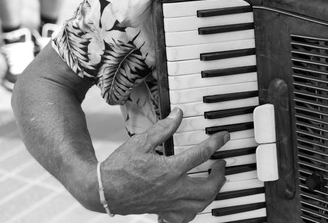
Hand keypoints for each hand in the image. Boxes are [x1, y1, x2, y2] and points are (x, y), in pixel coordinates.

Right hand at [100, 108, 229, 221]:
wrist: (103, 190)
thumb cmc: (119, 167)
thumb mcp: (141, 142)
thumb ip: (163, 128)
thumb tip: (177, 115)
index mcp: (170, 170)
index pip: (201, 155)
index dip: (216, 143)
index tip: (224, 137)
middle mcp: (173, 189)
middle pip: (209, 187)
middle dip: (220, 175)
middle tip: (221, 164)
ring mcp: (168, 203)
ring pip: (200, 204)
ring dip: (212, 193)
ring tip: (213, 182)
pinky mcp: (162, 212)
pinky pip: (184, 217)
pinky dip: (194, 210)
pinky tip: (194, 202)